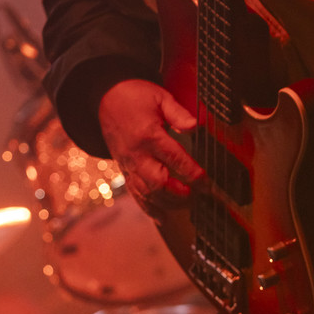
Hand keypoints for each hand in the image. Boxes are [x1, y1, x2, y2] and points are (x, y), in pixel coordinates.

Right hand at [98, 79, 201, 214]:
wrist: (107, 99)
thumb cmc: (136, 96)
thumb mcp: (160, 97)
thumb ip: (178, 113)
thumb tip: (196, 125)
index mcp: (148, 135)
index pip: (173, 158)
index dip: (192, 172)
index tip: (206, 180)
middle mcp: (137, 154)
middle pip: (158, 182)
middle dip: (180, 193)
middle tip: (200, 195)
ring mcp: (129, 164)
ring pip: (147, 193)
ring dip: (169, 202)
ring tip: (188, 204)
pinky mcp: (124, 170)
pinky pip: (135, 194)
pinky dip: (149, 208)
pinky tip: (163, 217)